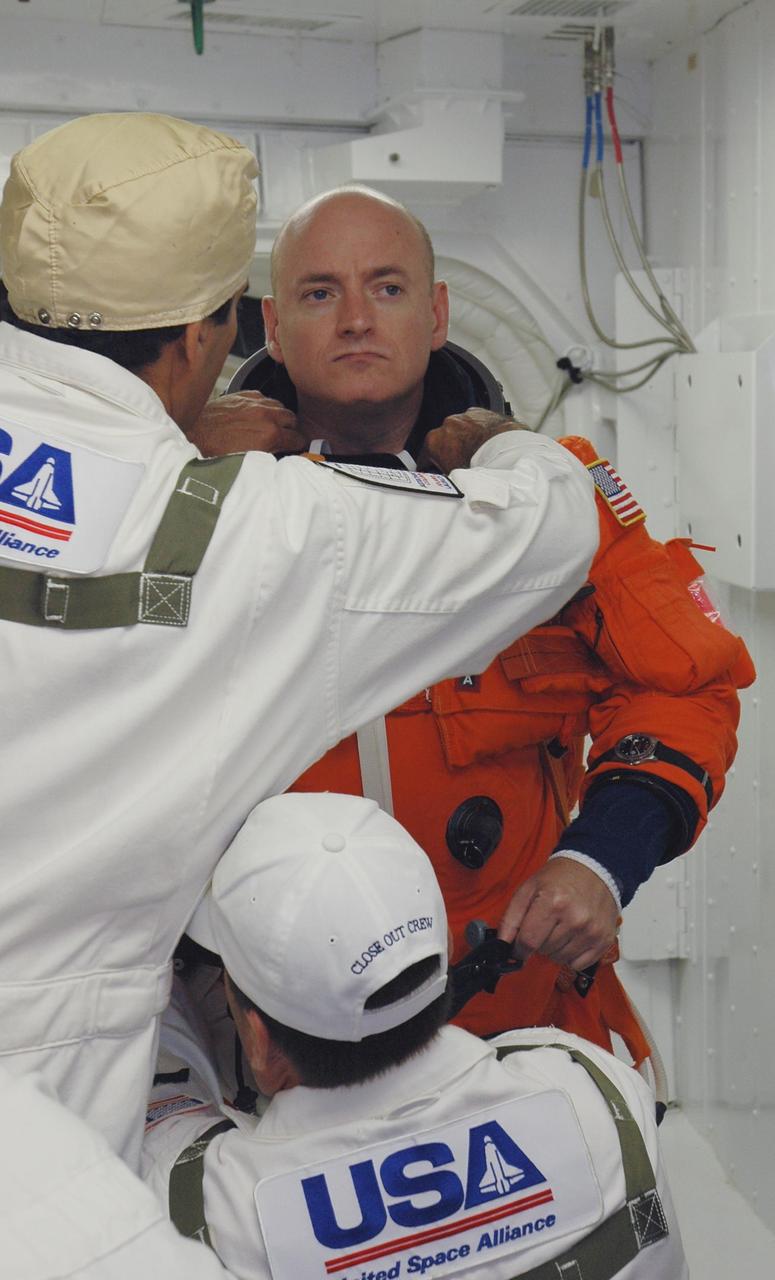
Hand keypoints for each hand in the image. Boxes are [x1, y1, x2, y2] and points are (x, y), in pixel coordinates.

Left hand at [188, 392, 307, 457]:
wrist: (193, 435)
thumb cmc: (216, 452)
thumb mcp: (249, 460)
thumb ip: (270, 454)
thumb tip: (282, 454)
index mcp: (270, 434)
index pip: (299, 438)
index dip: (299, 445)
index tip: (298, 448)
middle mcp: (265, 416)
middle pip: (293, 419)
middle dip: (291, 429)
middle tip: (286, 438)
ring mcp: (254, 403)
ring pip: (280, 406)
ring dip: (279, 416)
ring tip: (272, 426)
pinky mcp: (243, 395)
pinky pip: (264, 398)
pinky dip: (264, 407)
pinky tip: (258, 415)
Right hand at [417, 406, 528, 472]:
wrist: (505, 450)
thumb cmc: (480, 463)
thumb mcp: (455, 479)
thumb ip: (444, 478)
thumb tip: (442, 487)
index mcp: (434, 441)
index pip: (424, 457)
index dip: (429, 467)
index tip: (433, 472)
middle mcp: (446, 425)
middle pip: (443, 441)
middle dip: (449, 451)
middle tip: (459, 465)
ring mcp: (463, 417)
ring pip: (459, 430)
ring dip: (464, 439)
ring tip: (475, 454)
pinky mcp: (479, 412)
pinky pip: (475, 422)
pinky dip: (478, 430)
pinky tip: (484, 442)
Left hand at [497, 859, 619, 971]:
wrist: (595, 868)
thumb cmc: (560, 878)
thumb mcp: (528, 888)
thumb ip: (511, 917)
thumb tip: (502, 945)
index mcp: (553, 903)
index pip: (528, 942)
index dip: (518, 948)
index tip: (519, 946)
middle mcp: (575, 919)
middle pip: (544, 951)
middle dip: (539, 942)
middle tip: (544, 925)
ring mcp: (592, 931)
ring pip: (560, 959)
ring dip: (554, 949)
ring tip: (559, 928)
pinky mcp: (604, 940)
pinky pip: (578, 964)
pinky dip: (571, 956)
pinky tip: (572, 937)